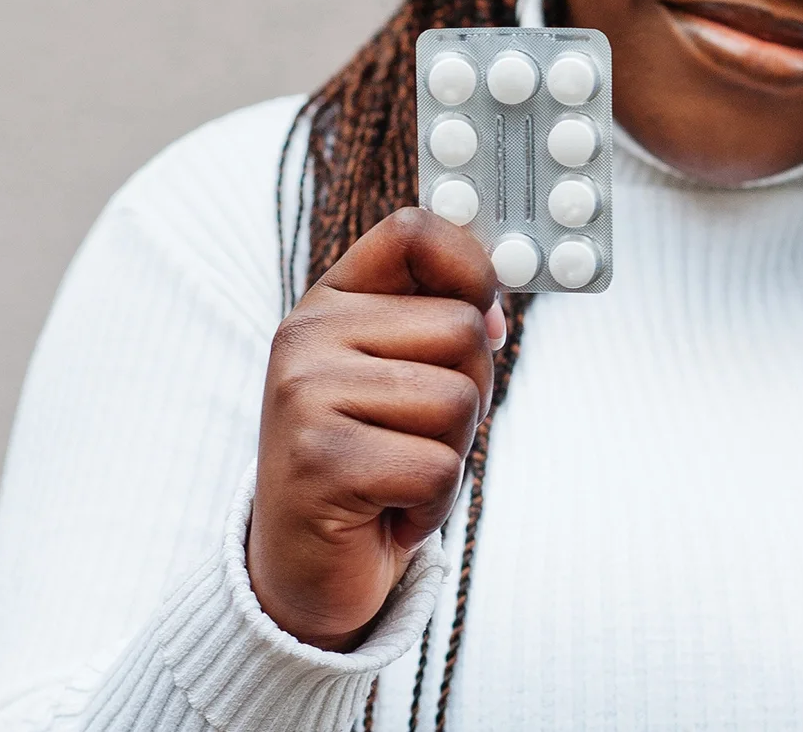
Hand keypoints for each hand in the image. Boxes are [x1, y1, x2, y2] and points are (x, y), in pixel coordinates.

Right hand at [248, 207, 507, 649]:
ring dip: (449, 454)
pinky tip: (386, 513)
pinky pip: (439, 467)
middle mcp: (305, 338)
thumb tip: (496, 311)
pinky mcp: (320, 464)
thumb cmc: (370, 465)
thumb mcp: (396, 377)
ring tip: (396, 477)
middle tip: (414, 437)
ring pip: (458, 399)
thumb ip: (436, 326)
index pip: (413, 233)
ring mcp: (305, 398)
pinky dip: (432, 504)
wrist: (305, 569)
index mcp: (328, 304)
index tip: (486, 317)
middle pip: (462, 328)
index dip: (472, 267)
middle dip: (468, 394)